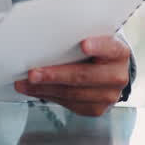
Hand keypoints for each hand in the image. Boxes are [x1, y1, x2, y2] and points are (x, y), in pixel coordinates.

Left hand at [13, 34, 130, 116]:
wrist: (108, 69)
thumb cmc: (94, 49)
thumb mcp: (93, 37)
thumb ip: (78, 36)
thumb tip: (46, 36)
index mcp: (119, 52)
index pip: (110, 48)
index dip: (98, 46)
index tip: (83, 44)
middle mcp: (117, 76)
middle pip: (84, 76)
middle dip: (55, 75)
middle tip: (32, 73)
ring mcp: (109, 96)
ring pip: (72, 93)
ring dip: (45, 89)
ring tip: (24, 83)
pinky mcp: (96, 109)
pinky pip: (69, 104)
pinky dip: (48, 96)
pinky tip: (34, 90)